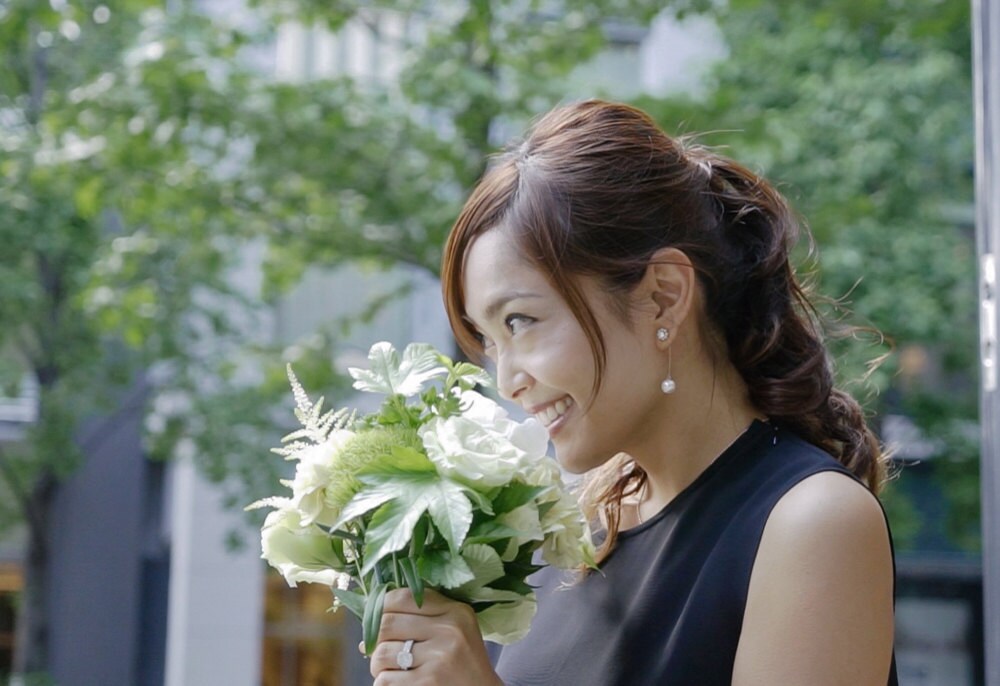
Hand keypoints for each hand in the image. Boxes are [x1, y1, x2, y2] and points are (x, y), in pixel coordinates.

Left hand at [364, 588, 502, 685]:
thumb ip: (420, 619)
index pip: (401, 597)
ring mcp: (439, 658)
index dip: (380, 607)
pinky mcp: (429, 682)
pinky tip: (400, 683)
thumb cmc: (462, 662)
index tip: (377, 620)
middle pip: (386, 624)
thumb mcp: (454, 629)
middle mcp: (448, 631)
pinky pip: (385, 680)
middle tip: (381, 649)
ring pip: (381, 653)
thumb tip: (367, 632)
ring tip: (392, 669)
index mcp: (454, 611)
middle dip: (375, 640)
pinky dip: (385, 683)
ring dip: (377, 665)